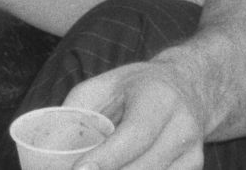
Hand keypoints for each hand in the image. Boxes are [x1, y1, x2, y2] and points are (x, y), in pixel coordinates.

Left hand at [63, 62, 206, 168]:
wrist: (189, 86)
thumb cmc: (136, 86)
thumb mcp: (104, 85)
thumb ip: (79, 110)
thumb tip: (53, 144)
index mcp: (158, 98)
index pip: (135, 134)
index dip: (107, 157)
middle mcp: (182, 126)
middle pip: (144, 166)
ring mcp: (192, 150)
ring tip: (93, 167)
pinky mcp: (192, 166)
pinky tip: (119, 168)